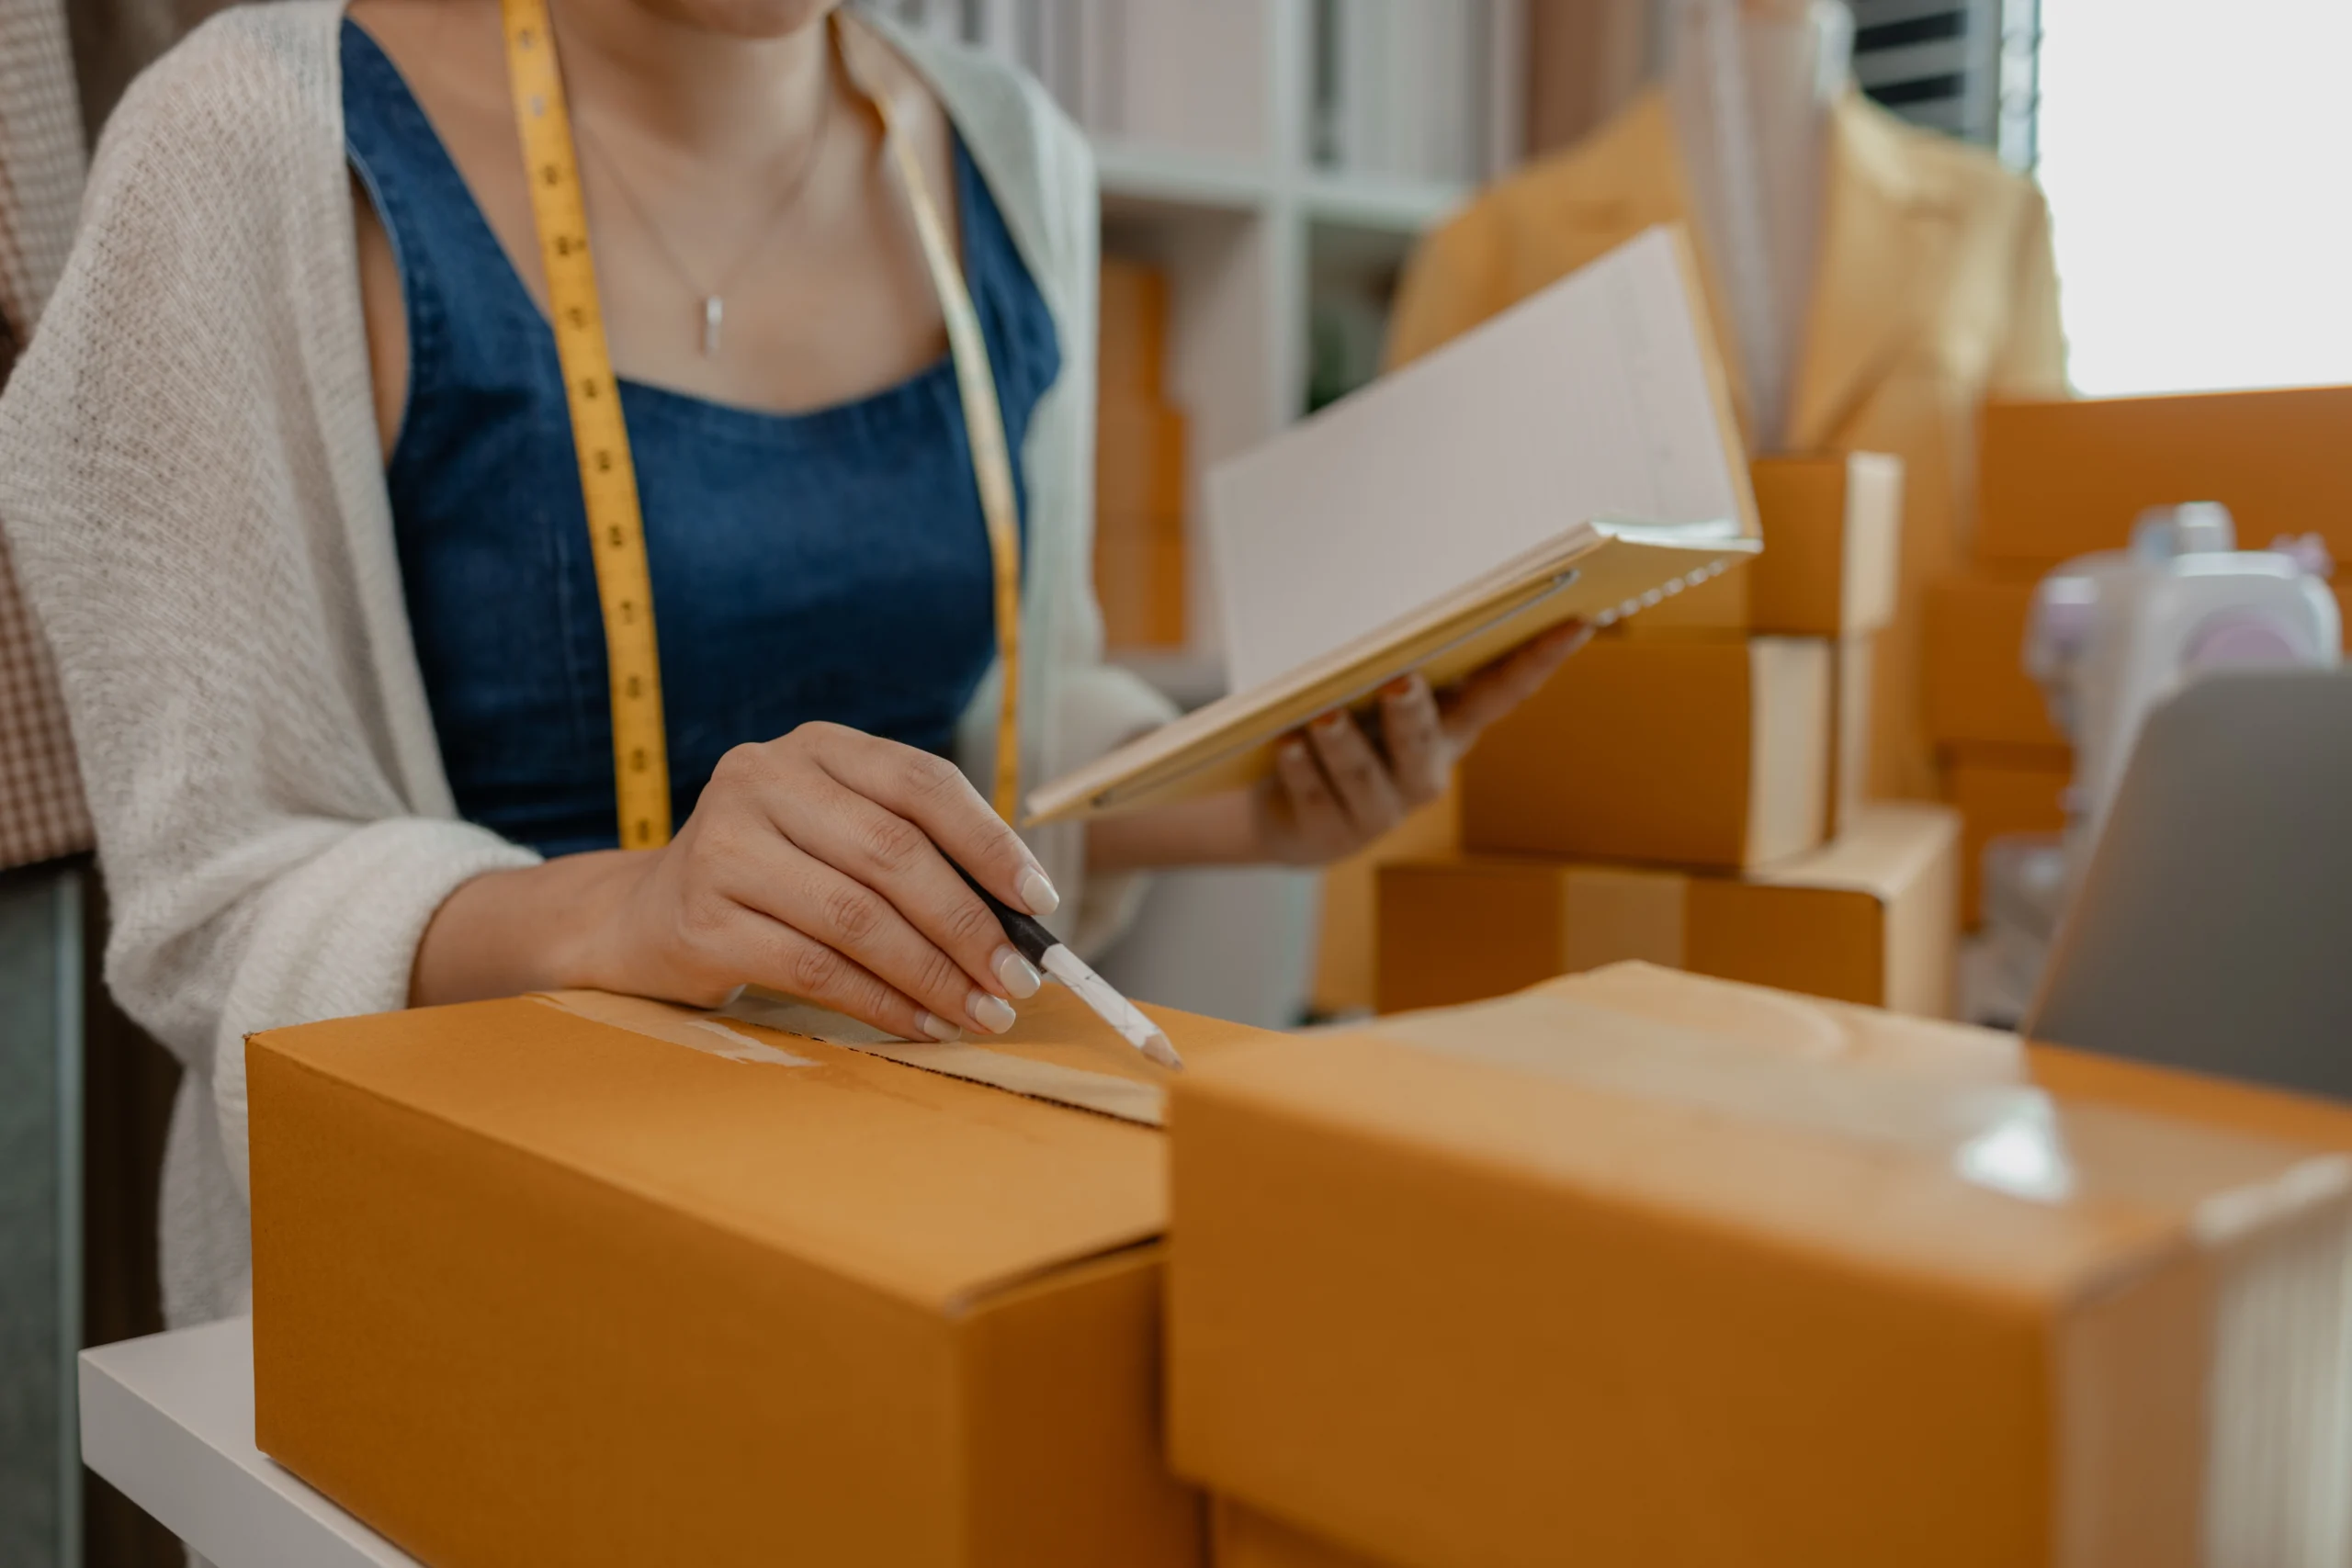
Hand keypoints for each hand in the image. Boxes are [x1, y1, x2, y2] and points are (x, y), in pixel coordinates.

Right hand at [573, 724, 1055, 1040]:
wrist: (645, 915)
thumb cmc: (775, 875)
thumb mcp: (837, 832)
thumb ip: (917, 851)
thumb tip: (1021, 917)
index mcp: (817, 748)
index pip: (921, 783)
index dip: (989, 843)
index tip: (1040, 902)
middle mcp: (763, 780)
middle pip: (893, 855)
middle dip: (970, 925)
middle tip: (1018, 979)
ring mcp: (724, 846)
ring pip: (857, 918)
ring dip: (934, 974)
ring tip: (982, 1012)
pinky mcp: (703, 920)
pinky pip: (815, 969)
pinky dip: (882, 1003)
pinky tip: (923, 1024)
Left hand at [1249, 621, 1592, 864]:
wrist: (1290, 820)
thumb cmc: (1347, 737)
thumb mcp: (1378, 702)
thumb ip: (1402, 667)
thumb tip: (1414, 614)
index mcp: (1450, 731)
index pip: (1504, 694)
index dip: (1540, 662)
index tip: (1577, 621)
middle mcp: (1424, 775)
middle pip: (1425, 743)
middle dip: (1412, 714)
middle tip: (1400, 680)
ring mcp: (1379, 812)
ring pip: (1364, 776)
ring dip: (1345, 745)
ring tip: (1324, 716)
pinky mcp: (1330, 836)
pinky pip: (1317, 798)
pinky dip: (1302, 769)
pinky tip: (1290, 744)